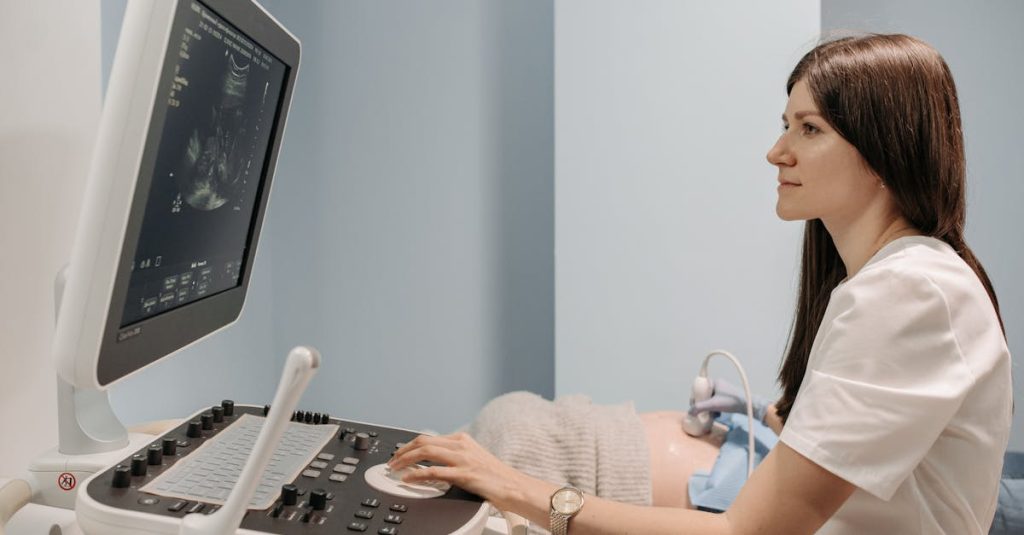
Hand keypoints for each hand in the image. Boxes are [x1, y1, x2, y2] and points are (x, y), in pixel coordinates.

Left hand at [388, 432, 529, 510]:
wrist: (513, 486)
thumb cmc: (494, 476)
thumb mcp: (472, 458)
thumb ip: (454, 456)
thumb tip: (433, 461)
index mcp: (462, 439)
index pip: (429, 438)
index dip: (410, 445)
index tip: (399, 454)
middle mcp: (461, 445)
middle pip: (423, 442)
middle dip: (403, 450)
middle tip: (392, 461)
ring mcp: (462, 459)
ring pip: (425, 452)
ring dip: (405, 460)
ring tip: (395, 468)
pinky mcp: (464, 474)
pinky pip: (434, 472)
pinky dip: (417, 475)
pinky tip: (408, 479)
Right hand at [688, 378, 769, 421]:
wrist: (747, 405)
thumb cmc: (731, 402)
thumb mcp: (713, 405)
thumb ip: (700, 408)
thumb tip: (690, 412)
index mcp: (714, 382)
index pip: (700, 387)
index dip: (695, 396)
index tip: (693, 404)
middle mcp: (719, 384)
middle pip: (705, 394)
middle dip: (703, 403)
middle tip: (701, 411)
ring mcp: (724, 390)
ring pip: (711, 398)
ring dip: (709, 407)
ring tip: (710, 414)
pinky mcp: (728, 397)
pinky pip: (717, 401)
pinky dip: (716, 408)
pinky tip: (717, 414)